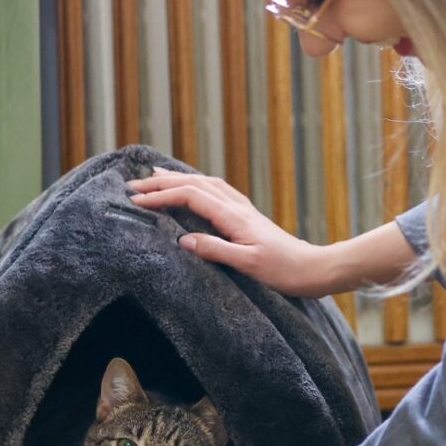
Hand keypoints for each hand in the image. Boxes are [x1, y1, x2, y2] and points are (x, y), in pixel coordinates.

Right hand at [126, 169, 325, 295]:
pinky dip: (196, 183)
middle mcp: (237, 206)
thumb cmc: (283, 270)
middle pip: (194, 184)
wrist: (312, 268)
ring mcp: (242, 208)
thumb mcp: (248, 264)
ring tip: (155, 174)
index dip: (161, 196)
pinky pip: (216, 190)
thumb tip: (183, 239)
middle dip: (162, 182)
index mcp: (233, 216)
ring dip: (178, 178)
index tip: (136, 201)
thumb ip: (216, 250)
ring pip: (205, 183)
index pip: (190, 195)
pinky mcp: (246, 215)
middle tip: (134, 184)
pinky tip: (192, 187)